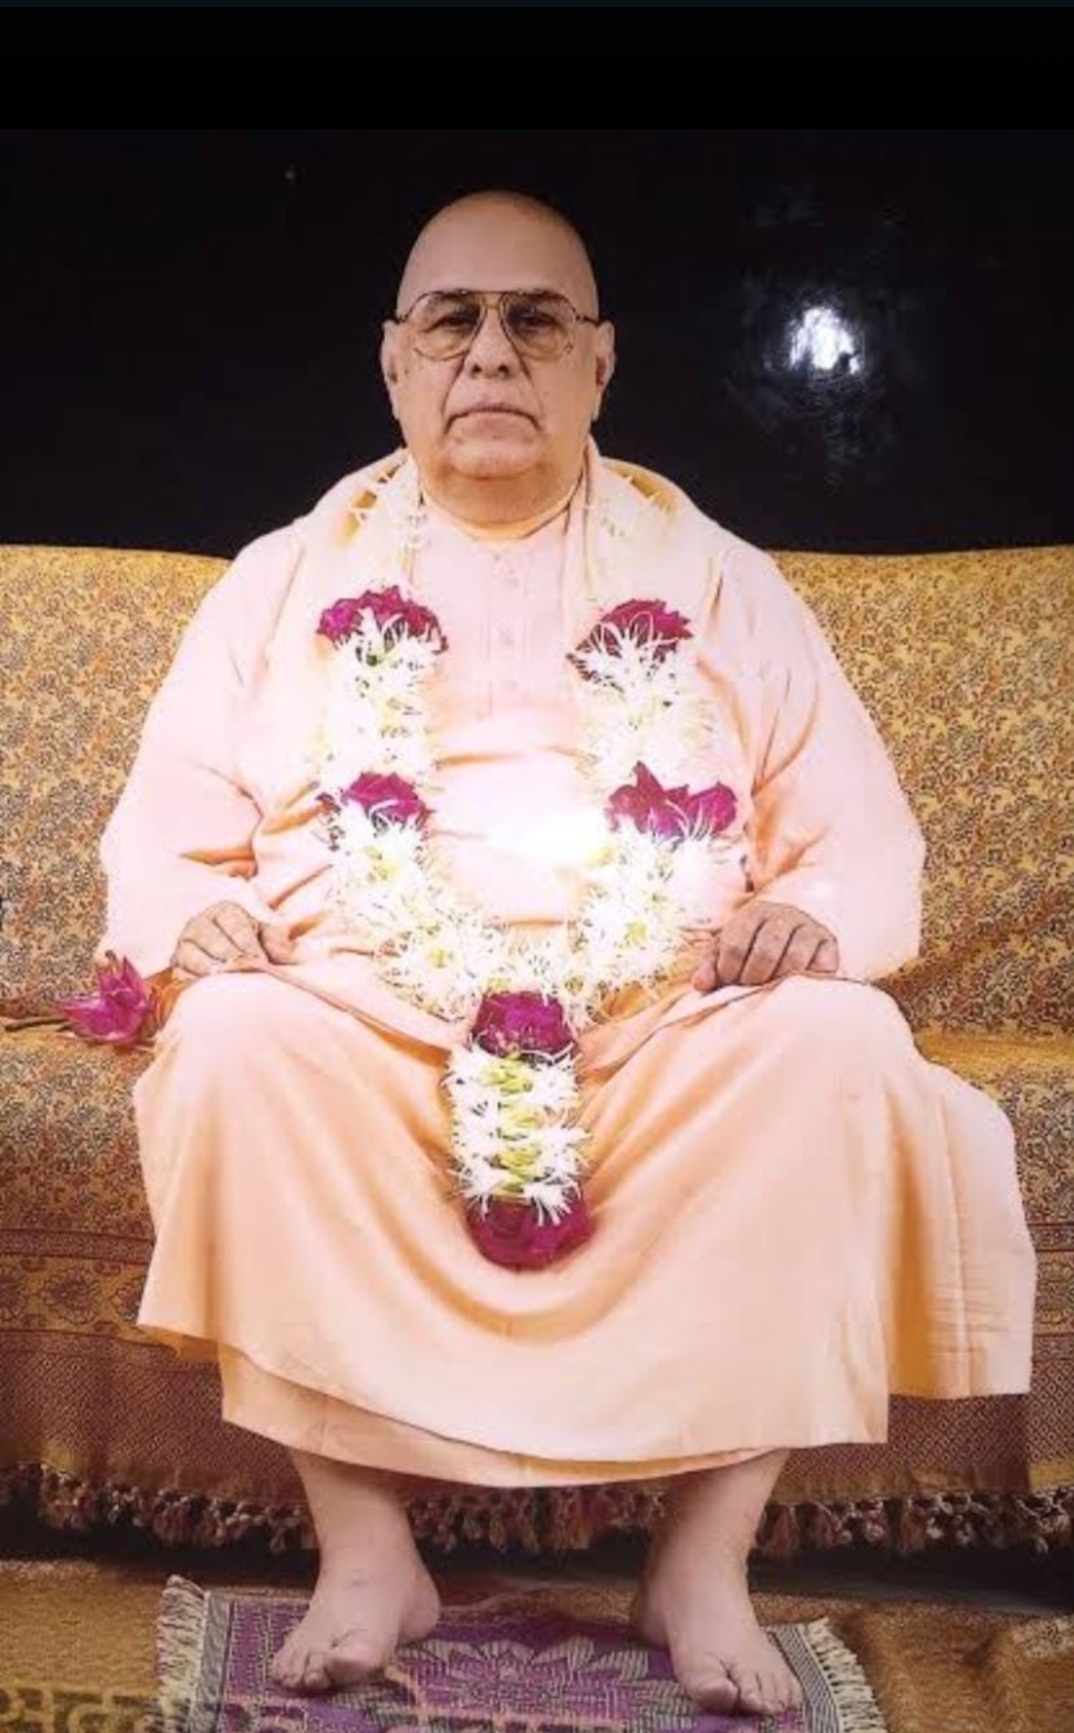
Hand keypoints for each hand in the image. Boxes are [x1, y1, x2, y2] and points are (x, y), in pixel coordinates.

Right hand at [171, 901, 295, 982]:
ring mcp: (184, 946)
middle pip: (208, 936)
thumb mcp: (264, 938)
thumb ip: (275, 941)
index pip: (233, 922)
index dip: (246, 941)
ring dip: (206, 966)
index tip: (259, 959)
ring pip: (189, 953)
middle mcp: (200, 924)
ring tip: (221, 977)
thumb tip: (284, 954)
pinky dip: (191, 980)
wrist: (227, 966)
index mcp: (224, 912)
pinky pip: (179, 972)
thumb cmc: (249, 946)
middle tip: (241, 968)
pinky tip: (204, 988)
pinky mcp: (177, 967)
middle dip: (226, 953)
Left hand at [691, 900, 839, 991]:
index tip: (728, 983)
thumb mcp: (727, 952)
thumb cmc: (752, 949)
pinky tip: (795, 987)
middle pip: (765, 952)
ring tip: (770, 991)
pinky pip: (821, 967)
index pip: (735, 944)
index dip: (728, 971)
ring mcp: (810, 928)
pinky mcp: (829, 945)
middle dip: (753, 978)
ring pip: (793, 960)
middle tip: (750, 989)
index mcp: (754, 913)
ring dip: (778, 982)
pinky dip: (807, 982)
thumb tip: (701, 984)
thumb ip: (711, 966)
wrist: (794, 937)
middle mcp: (784, 915)